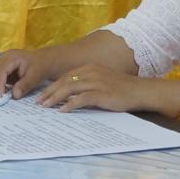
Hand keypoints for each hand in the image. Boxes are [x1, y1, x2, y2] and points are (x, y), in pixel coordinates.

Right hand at [0, 49, 46, 98]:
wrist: (43, 60)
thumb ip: (25, 85)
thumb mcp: (36, 76)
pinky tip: (2, 89)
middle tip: (1, 95)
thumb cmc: (41, 66)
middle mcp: (0, 59)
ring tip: (1, 92)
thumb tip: (14, 95)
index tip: (0, 96)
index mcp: (11, 58)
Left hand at [35, 64, 156, 112]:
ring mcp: (96, 82)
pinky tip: (62, 111)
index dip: (52, 86)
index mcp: (89, 68)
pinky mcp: (102, 93)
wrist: (141, 91)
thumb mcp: (101, 81)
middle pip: (63, 81)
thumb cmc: (122, 89)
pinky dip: (70, 104)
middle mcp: (91, 72)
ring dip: (55, 98)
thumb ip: (86, 85)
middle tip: (38, 102)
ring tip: (45, 106)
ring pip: (69, 88)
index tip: (41, 95)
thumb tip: (69, 95)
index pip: (65, 76)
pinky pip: (81, 98)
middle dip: (49, 92)